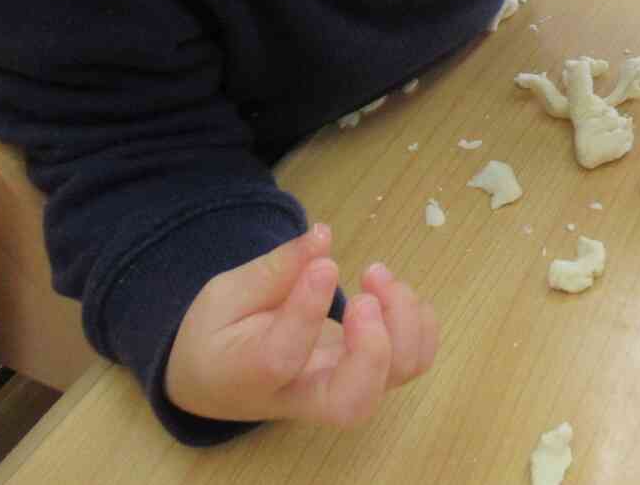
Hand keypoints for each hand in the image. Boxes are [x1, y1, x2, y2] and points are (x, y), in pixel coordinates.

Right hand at [165, 224, 437, 426]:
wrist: (220, 378)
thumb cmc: (219, 334)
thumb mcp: (225, 294)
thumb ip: (274, 270)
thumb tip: (322, 237)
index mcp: (250, 375)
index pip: (283, 357)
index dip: (308, 310)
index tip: (326, 266)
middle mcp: (304, 394)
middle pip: (354, 401)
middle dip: (374, 346)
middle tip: (363, 295)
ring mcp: (343, 388)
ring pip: (396, 377)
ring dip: (403, 320)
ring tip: (375, 275)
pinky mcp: (369, 373)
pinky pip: (413, 360)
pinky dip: (419, 322)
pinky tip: (390, 291)